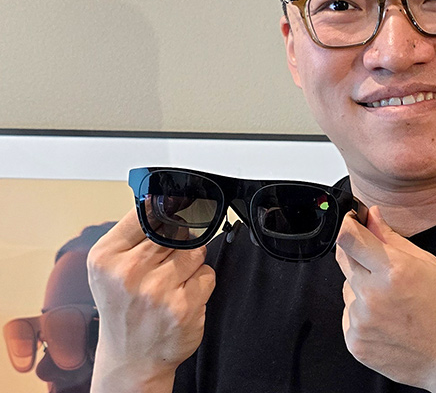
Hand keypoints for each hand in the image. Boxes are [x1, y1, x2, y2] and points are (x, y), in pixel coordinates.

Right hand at [86, 208, 215, 391]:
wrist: (130, 357)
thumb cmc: (121, 308)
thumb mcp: (107, 268)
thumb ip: (131, 234)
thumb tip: (159, 199)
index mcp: (105, 258)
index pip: (146, 214)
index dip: (166, 210)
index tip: (174, 209)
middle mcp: (129, 274)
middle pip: (176, 230)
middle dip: (179, 241)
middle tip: (167, 259)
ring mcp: (157, 292)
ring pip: (196, 251)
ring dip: (191, 262)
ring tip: (173, 279)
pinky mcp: (183, 308)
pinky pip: (207, 274)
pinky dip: (201, 281)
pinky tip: (183, 294)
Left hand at [336, 207, 435, 391]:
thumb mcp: (430, 264)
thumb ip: (393, 239)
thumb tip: (371, 215)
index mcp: (395, 271)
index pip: (349, 238)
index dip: (348, 225)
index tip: (352, 222)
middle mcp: (373, 296)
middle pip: (346, 260)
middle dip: (361, 257)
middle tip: (387, 271)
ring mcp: (362, 322)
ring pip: (349, 289)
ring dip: (364, 288)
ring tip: (395, 303)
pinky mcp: (356, 343)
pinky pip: (349, 316)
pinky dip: (364, 314)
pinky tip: (390, 321)